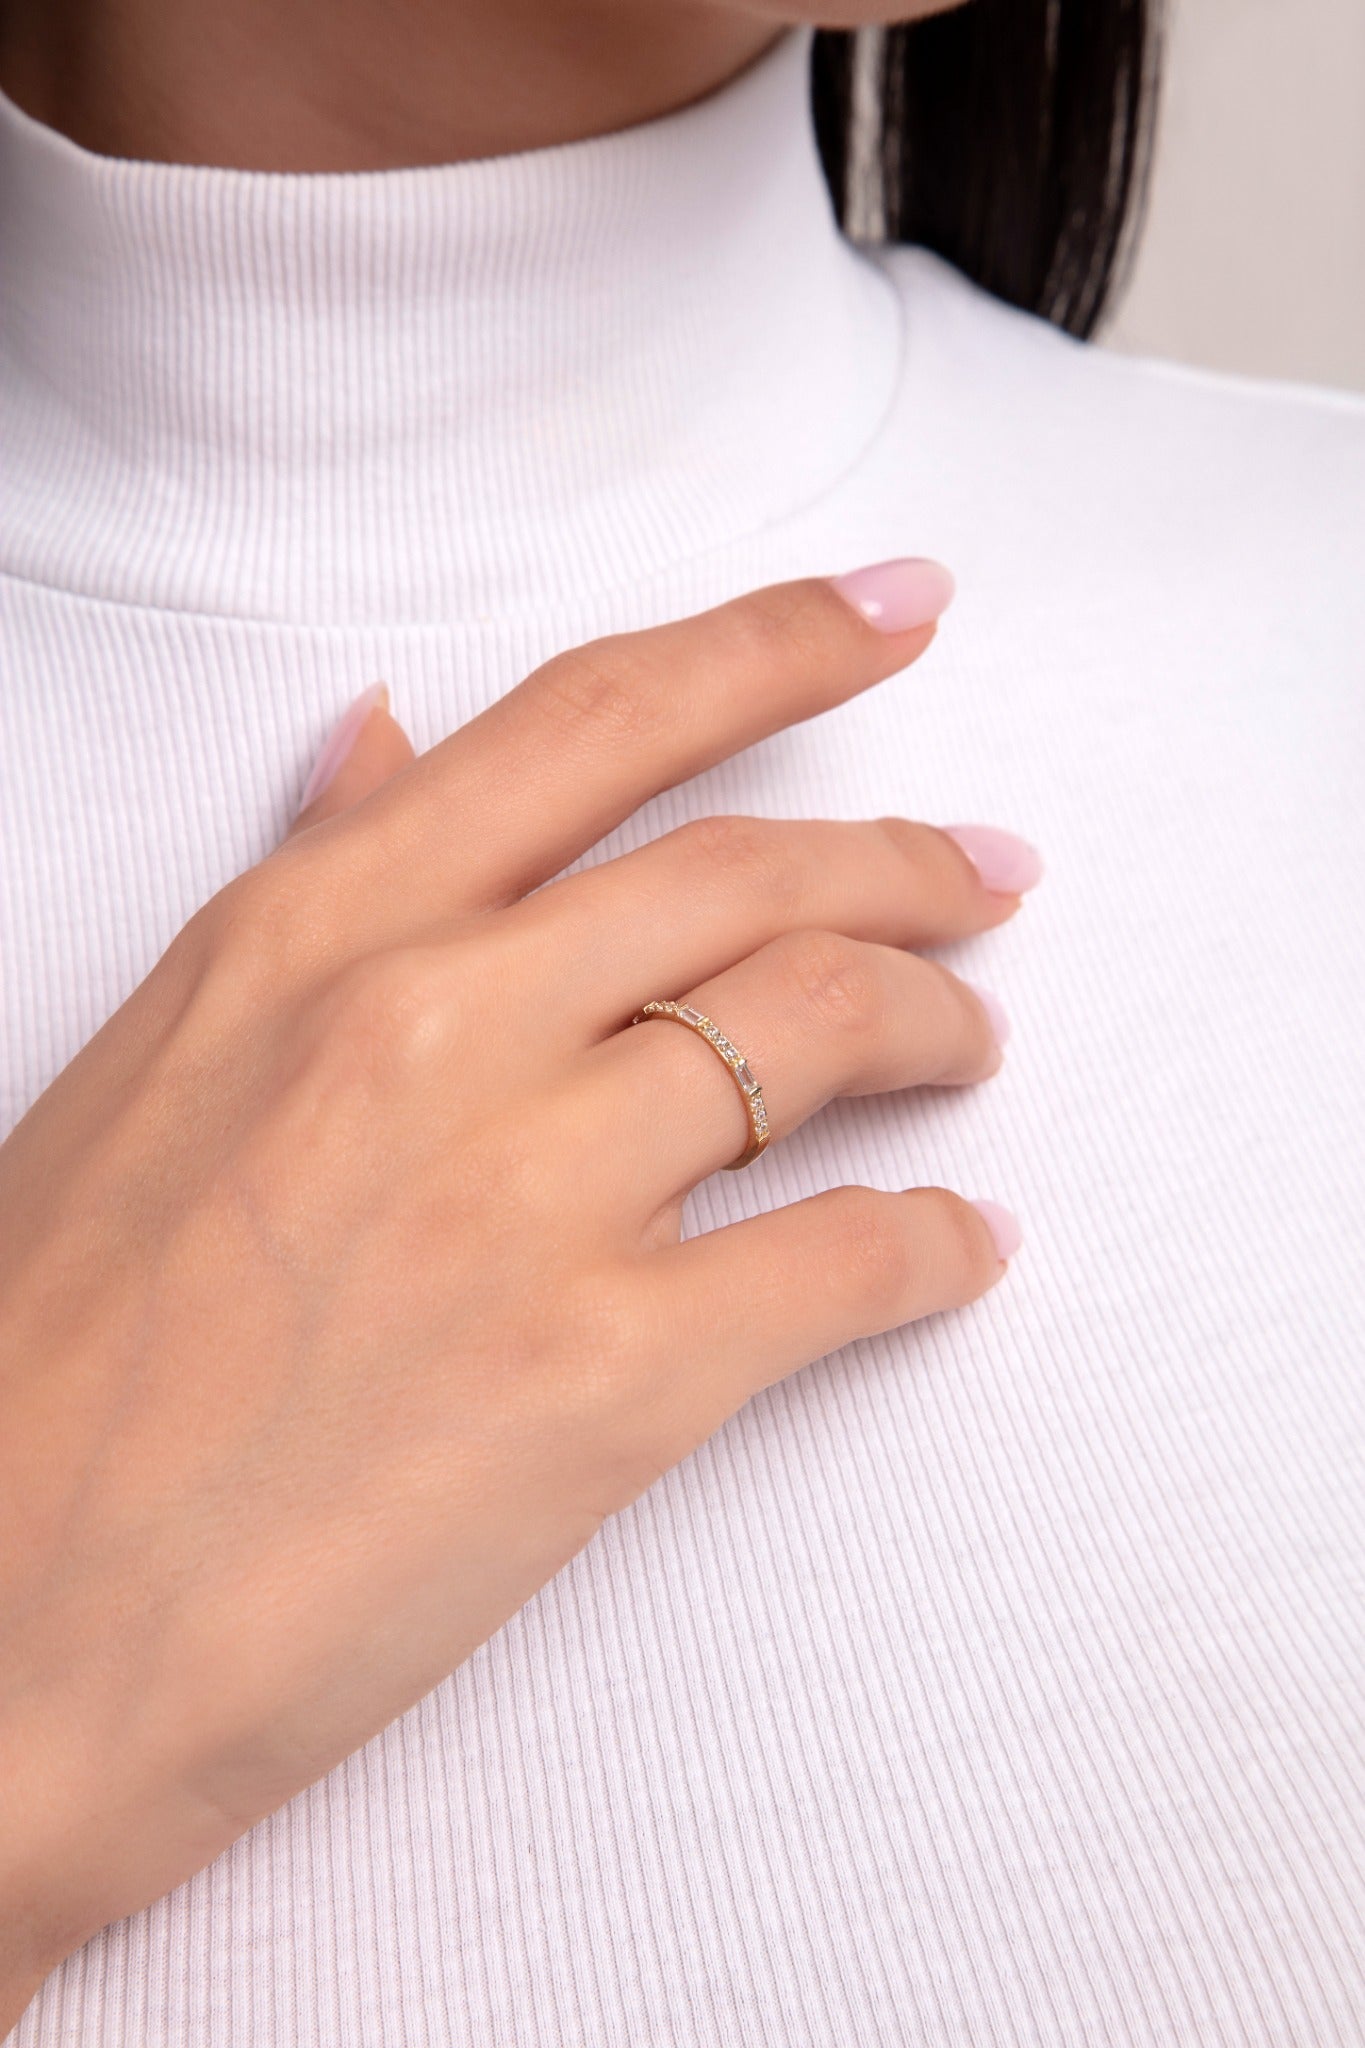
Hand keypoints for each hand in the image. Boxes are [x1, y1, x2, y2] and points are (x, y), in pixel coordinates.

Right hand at [0, 564, 1037, 2026]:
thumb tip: (392, 738)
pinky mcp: (601, 1379)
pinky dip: (937, 1246)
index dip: (778, 646)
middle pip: (751, 868)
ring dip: (938, 1023)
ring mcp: (523, 1192)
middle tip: (983, 875)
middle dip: (908, 858)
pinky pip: (846, 1259)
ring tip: (970, 1041)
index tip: (891, 615)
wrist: (3, 1643)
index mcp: (313, 932)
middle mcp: (430, 1021)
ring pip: (822, 1026)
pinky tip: (959, 1247)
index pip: (597, 721)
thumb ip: (311, 889)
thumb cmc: (48, 1364)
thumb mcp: (162, 1062)